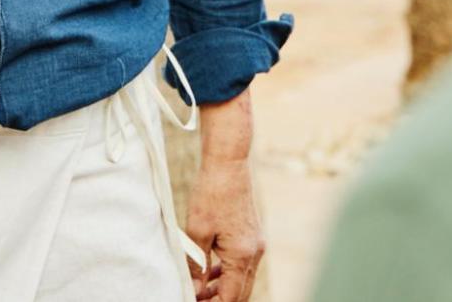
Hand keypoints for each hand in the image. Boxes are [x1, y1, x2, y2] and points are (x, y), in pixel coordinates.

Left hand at [186, 161, 265, 301]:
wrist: (228, 163)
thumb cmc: (211, 193)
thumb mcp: (197, 230)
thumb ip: (197, 264)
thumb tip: (195, 290)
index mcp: (242, 255)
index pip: (231, 297)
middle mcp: (254, 253)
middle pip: (240, 292)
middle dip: (219, 300)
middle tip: (196, 299)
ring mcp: (256, 244)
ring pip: (242, 279)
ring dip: (223, 288)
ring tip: (199, 290)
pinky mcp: (252, 236)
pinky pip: (242, 264)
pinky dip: (227, 272)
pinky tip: (210, 271)